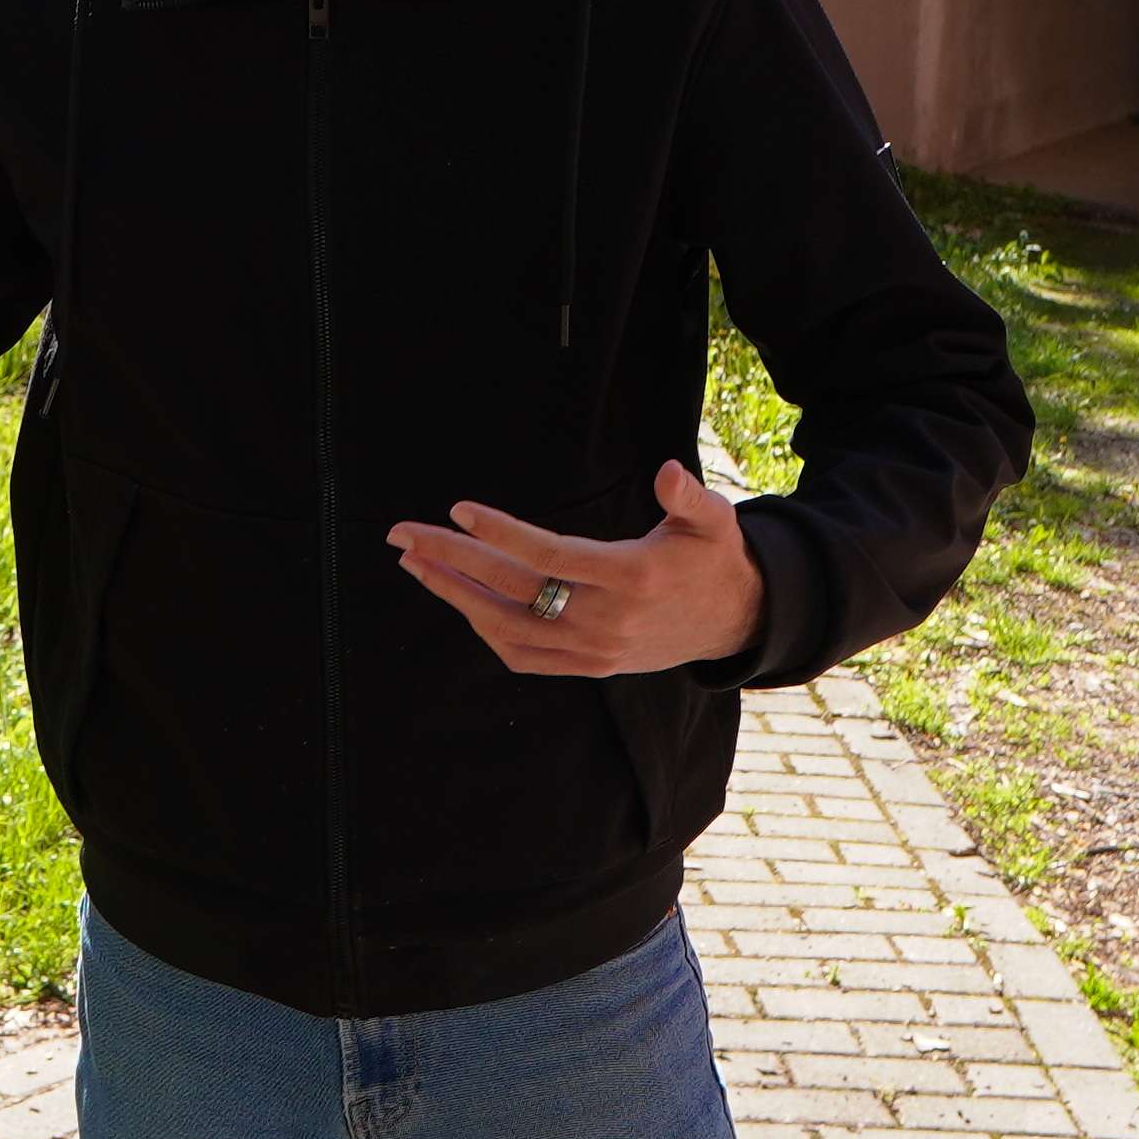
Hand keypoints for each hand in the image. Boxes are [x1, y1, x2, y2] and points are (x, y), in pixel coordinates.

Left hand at [392, 458, 767, 677]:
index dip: (500, 533)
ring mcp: (593, 649)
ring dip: (455, 596)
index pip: (548, 555)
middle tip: (403, 534)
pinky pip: (524, 655)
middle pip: (512, 589)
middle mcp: (605, 619)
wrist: (735, 622)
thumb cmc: (714, 558)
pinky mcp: (589, 666)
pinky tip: (460, 599)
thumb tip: (667, 472)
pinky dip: (486, 630)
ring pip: (507, 627)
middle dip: (451, 559)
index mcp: (629, 576)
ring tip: (415, 564)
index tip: (458, 509)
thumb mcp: (713, 519)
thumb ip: (687, 496)